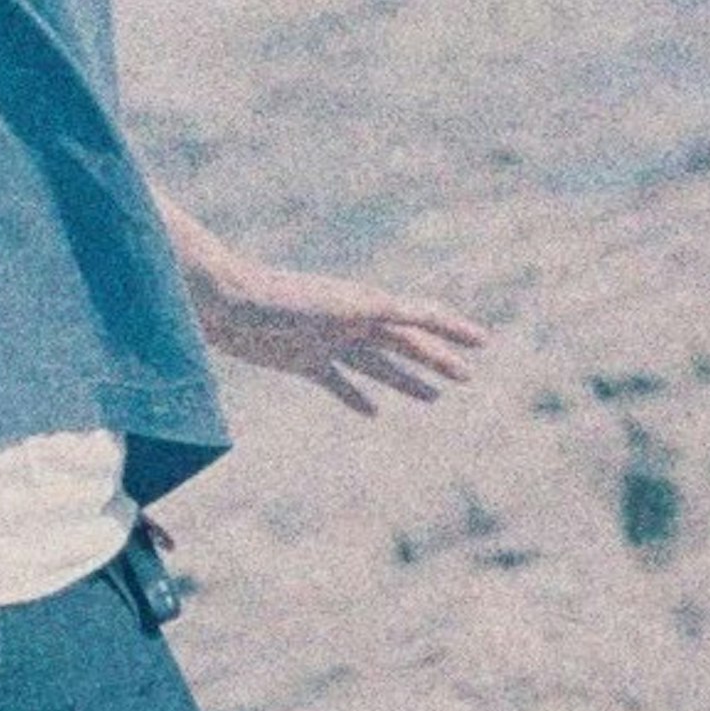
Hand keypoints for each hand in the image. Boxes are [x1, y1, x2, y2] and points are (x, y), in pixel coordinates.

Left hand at [192, 263, 486, 413]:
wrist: (226, 302)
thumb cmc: (278, 298)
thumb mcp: (338, 305)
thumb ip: (379, 309)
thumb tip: (420, 314)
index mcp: (368, 304)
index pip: (422, 318)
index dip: (454, 332)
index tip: (483, 343)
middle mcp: (354, 321)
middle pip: (406, 344)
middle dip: (438, 361)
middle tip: (467, 378)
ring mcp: (330, 342)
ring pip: (379, 366)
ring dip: (407, 381)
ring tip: (434, 398)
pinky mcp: (303, 361)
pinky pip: (339, 383)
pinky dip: (357, 398)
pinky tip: (375, 413)